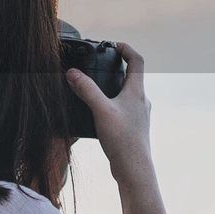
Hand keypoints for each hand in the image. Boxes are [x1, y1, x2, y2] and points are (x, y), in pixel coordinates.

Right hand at [65, 42, 153, 186]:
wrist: (134, 169)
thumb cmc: (123, 139)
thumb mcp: (101, 110)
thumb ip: (86, 90)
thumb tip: (73, 73)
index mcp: (137, 92)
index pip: (138, 61)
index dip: (127, 49)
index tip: (114, 44)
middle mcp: (141, 101)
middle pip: (133, 77)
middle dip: (118, 68)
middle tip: (102, 65)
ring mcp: (139, 116)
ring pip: (128, 94)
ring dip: (115, 87)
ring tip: (98, 88)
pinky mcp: (133, 128)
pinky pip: (124, 110)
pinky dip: (113, 105)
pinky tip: (100, 114)